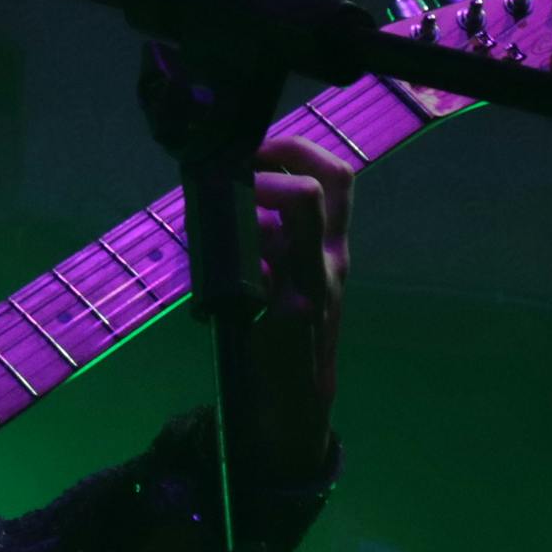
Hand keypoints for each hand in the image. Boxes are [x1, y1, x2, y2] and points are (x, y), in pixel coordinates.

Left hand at [251, 129, 351, 478]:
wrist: (295, 401)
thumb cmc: (286, 332)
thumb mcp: (290, 274)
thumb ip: (272, 235)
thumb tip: (235, 191)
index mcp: (331, 246)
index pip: (335, 176)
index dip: (294, 150)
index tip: (255, 151)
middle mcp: (330, 260)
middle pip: (319, 188)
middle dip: (271, 169)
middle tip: (236, 177)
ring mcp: (313, 286)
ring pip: (285, 226)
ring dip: (246, 216)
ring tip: (216, 227)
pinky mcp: (289, 316)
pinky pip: (261, 273)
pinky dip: (239, 262)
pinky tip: (219, 275)